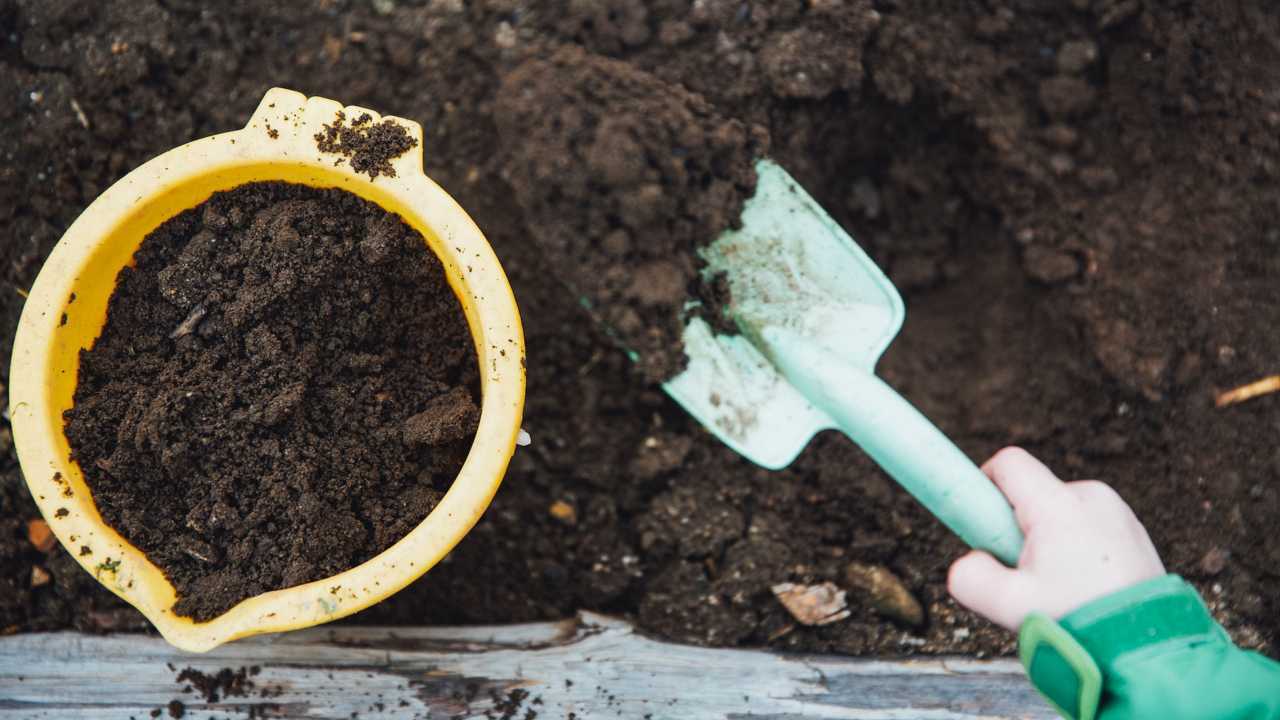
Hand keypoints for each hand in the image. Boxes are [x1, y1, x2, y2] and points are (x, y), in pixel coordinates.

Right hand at [947, 447, 1165, 630]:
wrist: (1146, 646)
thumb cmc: (1079, 622)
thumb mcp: (1008, 606)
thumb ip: (969, 578)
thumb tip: (967, 562)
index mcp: (1059, 505)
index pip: (1008, 464)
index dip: (983, 483)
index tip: (979, 520)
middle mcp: (1091, 496)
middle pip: (1033, 493)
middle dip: (1017, 527)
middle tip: (1023, 573)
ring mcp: (1117, 511)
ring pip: (1059, 511)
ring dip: (1048, 540)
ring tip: (1059, 586)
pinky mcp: (1133, 529)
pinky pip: (1087, 525)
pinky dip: (1076, 548)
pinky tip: (1084, 586)